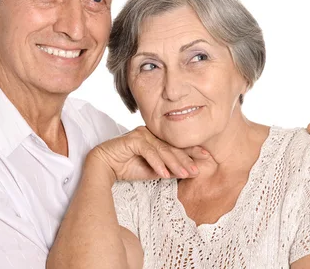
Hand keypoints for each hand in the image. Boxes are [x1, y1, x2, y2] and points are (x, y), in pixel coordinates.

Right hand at [90, 126, 208, 180]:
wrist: (103, 166)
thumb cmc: (126, 167)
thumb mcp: (152, 171)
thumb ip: (167, 170)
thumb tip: (186, 173)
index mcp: (156, 138)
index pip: (176, 145)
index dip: (192, 151)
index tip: (206, 158)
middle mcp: (150, 134)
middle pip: (172, 147)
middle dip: (186, 159)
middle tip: (197, 170)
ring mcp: (141, 135)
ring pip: (162, 149)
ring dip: (174, 163)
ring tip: (184, 174)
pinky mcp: (132, 140)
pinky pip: (148, 151)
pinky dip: (157, 163)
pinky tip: (164, 174)